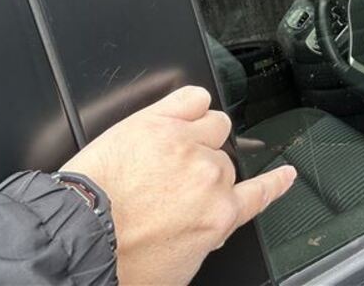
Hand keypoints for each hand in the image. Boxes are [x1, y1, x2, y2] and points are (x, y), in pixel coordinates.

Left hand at [61, 86, 295, 284]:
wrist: (79, 236)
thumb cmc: (119, 258)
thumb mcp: (177, 267)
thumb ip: (205, 236)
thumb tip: (207, 223)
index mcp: (219, 215)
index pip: (259, 193)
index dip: (275, 183)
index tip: (284, 174)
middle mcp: (211, 176)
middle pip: (228, 160)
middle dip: (207, 170)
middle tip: (175, 182)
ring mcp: (186, 144)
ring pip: (216, 123)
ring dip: (203, 133)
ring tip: (177, 146)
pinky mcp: (158, 121)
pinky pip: (193, 97)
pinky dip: (193, 102)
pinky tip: (185, 110)